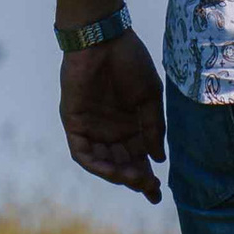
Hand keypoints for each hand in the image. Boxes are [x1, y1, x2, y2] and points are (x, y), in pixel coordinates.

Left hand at [58, 28, 165, 201]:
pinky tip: (113, 171)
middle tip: (149, 186)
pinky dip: (96, 164)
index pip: (138, 158)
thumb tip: (159, 158)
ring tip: (135, 179)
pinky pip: (83, 153)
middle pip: (122, 164)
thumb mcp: (150, 97)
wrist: (104, 39)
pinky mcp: (74, 123)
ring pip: (103, 162)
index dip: (147, 177)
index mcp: (130, 125)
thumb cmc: (130, 61)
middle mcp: (110, 131)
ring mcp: (91, 128)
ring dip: (118, 175)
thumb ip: (153, 127)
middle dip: (135, 179)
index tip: (157, 194)